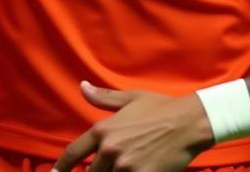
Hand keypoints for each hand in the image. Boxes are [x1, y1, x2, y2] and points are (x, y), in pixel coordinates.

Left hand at [55, 82, 212, 171]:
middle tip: (102, 168)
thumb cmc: (159, 108)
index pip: (74, 153)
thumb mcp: (130, 98)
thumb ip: (103, 98)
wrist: (187, 123)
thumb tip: (82, 87)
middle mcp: (110, 150)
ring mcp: (126, 167)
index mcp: (103, 130)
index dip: (61, 167)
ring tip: (117, 169)